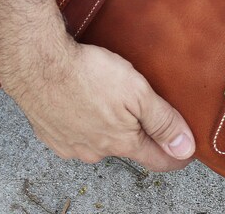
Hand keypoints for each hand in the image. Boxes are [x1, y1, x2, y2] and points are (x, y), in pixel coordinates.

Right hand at [0, 32, 195, 171]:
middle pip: (127, 147)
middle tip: (143, 110)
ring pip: (99, 140)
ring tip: (108, 100)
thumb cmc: (88, 73)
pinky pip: (74, 132)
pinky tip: (82, 101)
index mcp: (121, 143)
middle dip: (138, 133)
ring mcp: (70, 145)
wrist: (38, 64)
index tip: (186, 152)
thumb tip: (185, 147)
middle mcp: (96, 151)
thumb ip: (163, 121)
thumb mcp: (138, 92)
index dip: (175, 155)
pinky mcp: (50, 134)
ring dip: (107, 126)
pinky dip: (82, 121)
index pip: (157, 160)